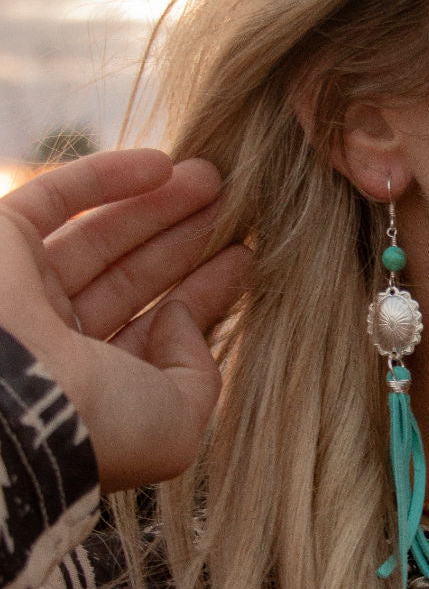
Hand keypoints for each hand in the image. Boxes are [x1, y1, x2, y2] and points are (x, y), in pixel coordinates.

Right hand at [0, 149, 251, 492]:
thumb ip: (198, 374)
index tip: (244, 258)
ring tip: (216, 179)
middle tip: (237, 209)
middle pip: (133, 278)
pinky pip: (53, 199)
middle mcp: (52, 342)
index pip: (154, 331)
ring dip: (159, 204)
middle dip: (186, 241)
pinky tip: (162, 163)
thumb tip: (182, 317)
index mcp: (90, 389)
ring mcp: (21, 292)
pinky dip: (106, 176)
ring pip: (100, 235)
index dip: (202, 294)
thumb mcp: (179, 424)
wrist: (8, 399)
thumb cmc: (95, 422)